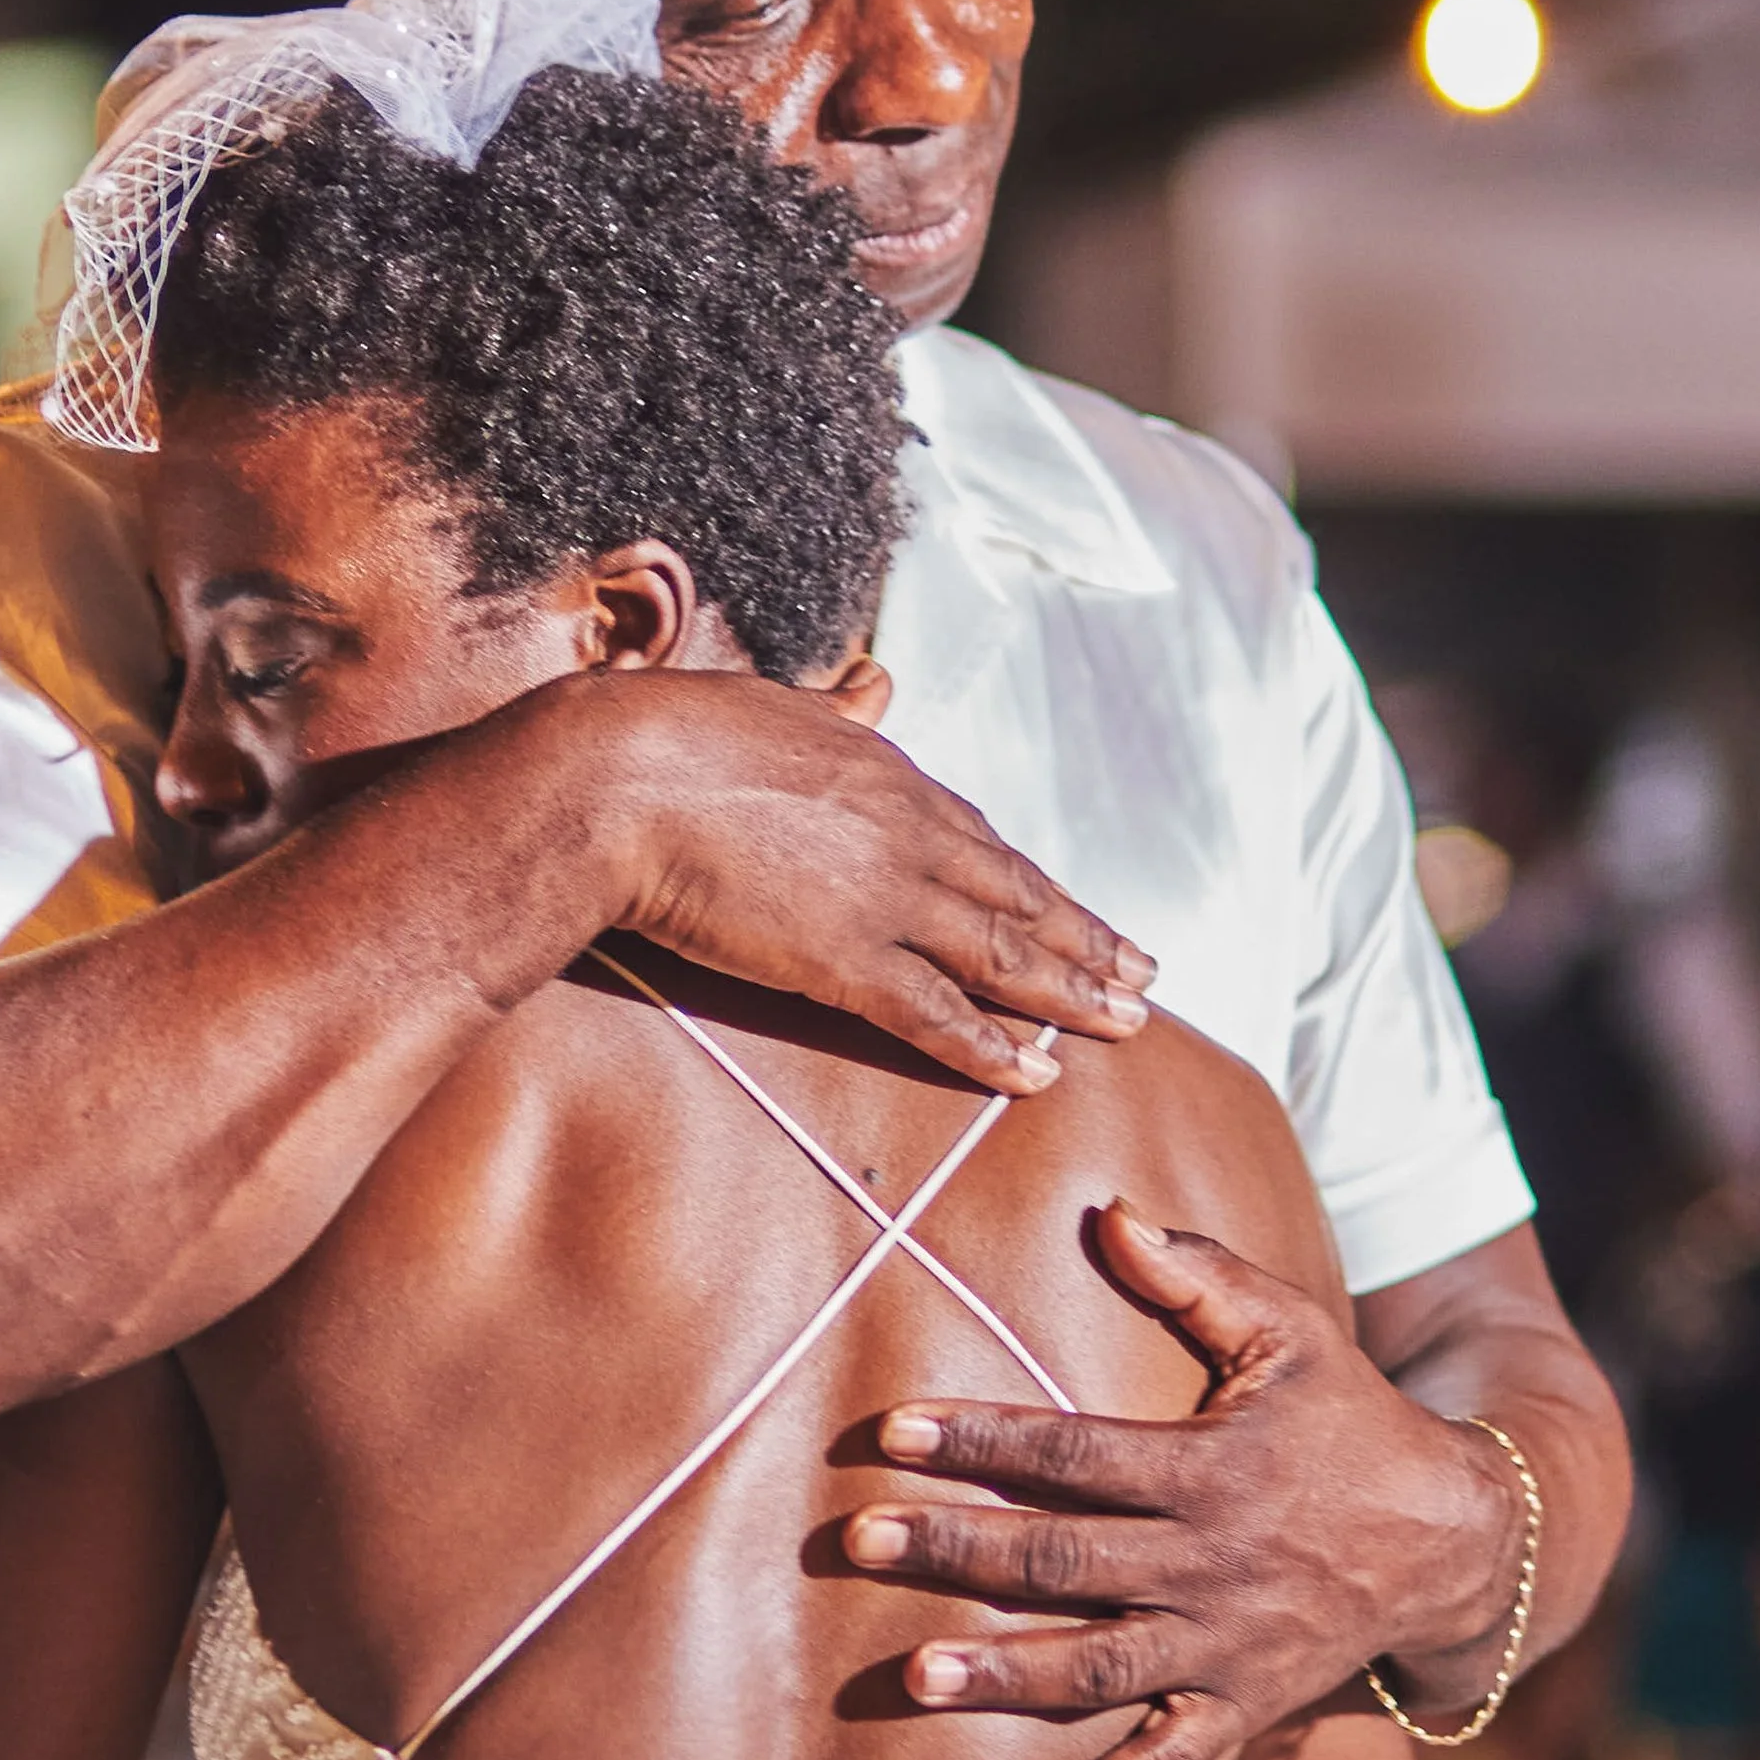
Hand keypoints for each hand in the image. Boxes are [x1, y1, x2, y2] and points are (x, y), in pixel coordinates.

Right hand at [581, 671, 1153, 1090]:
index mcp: (885, 771)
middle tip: (1144, 976)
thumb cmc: (667, 736)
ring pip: (1002, 956)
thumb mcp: (771, 703)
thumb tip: (879, 680)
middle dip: (1087, 941)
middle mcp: (906, 833)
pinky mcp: (846, 959)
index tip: (1080, 911)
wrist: (615, 780)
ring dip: (1072, 994)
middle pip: (1017, 897)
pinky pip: (938, 1015)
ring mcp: (884, 898)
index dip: (1037, 885)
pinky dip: (993, 1050)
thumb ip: (833, 707)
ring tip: (1128, 1025)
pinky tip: (1037, 1078)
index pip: (982, 840)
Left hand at [841, 1201, 1523, 1759]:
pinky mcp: (1246, 1705)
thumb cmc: (1350, 1420)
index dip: (985, 1438)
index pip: (1076, 1452)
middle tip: (860, 1543)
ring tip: (917, 1676)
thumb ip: (1201, 1274)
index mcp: (1212, 1469)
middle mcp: (1211, 1564)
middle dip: (960, 1550)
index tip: (895, 1430)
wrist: (1454, 1541)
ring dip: (1007, 1673)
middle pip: (1067, 1559)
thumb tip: (1111, 1212)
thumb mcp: (1292, 1331)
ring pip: (1103, 1666)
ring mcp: (1227, 1646)